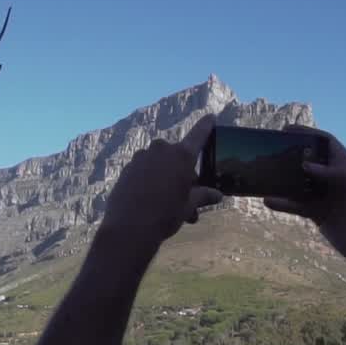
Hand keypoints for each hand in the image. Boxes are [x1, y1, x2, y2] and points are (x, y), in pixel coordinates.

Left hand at [99, 114, 223, 245]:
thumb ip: (203, 196)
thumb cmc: (165, 215)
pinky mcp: (127, 168)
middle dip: (183, 173)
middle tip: (186, 197)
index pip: (198, 135)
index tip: (211, 116)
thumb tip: (217, 195)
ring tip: (168, 205)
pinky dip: (150, 181)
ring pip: (160, 165)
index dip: (206, 126)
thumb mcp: (188, 206)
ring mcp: (141, 157)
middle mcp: (161, 150)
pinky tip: (150, 201)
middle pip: (177, 156)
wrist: (129, 228)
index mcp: (181, 156)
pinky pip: (144, 170)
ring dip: (166, 179)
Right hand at [263, 124, 345, 274]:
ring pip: (300, 183)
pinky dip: (283, 203)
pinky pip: (297, 205)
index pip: (328, 144)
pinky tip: (268, 201)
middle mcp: (335, 180)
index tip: (287, 130)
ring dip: (283, 179)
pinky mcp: (318, 214)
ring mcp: (325, 197)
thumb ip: (340, 175)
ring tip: (264, 175)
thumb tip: (307, 165)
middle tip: (270, 150)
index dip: (309, 134)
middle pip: (310, 160)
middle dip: (291, 154)